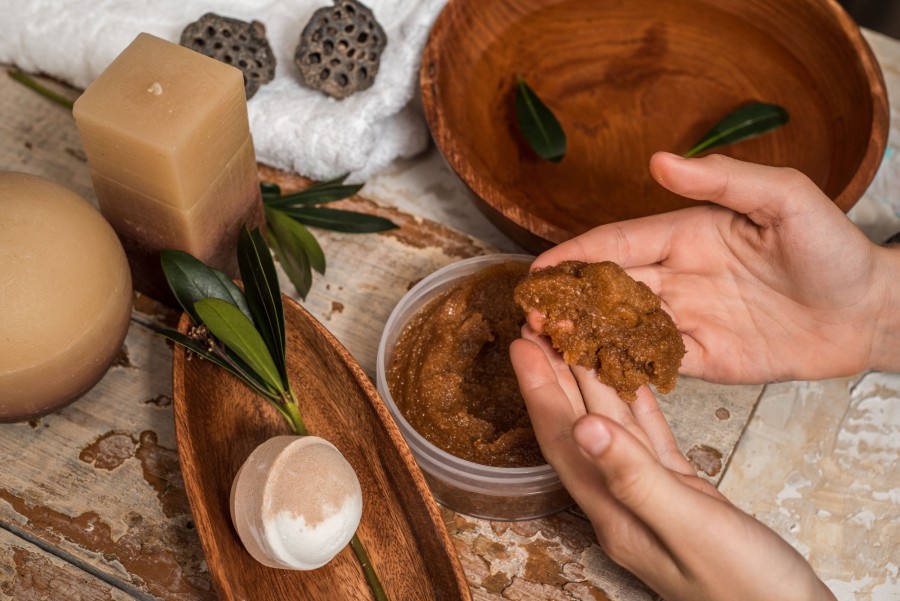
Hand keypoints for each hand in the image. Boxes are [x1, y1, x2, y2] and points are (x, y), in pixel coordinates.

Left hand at [509, 327, 835, 600]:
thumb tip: (584, 428)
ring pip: (612, 426)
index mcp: (614, 511)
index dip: (539, 389)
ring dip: (590, 381)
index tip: (523, 343)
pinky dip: (638, 405)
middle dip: (554, 375)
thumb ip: (636, 478)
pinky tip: (632, 380)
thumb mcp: (691, 527)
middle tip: (539, 324)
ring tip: (576, 337)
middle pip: (577, 426)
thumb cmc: (747, 587)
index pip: (563, 438)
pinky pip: (649, 438)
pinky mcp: (683, 493)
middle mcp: (622, 501)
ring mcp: (651, 497)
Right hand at [528, 152, 896, 382]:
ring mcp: (689, 318)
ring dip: (584, 333)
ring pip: (622, 326)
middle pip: (610, 287)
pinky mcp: (703, 357)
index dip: (577, 254)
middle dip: (569, 298)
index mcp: (688, 234)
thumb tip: (659, 161)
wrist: (868, 313)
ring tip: (546, 341)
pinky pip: (652, 361)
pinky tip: (589, 369)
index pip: (619, 244)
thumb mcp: (784, 199)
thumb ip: (722, 179)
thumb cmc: (832, 248)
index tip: (540, 267)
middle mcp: (679, 275)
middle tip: (531, 312)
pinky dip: (619, 364)